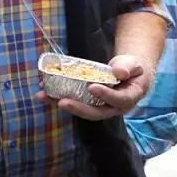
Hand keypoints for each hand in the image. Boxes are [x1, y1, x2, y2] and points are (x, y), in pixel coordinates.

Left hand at [37, 54, 151, 120]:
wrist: (126, 72)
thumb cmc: (131, 68)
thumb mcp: (133, 64)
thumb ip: (127, 66)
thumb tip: (119, 72)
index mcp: (129, 98)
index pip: (119, 99)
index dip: (106, 95)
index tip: (92, 87)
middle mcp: (114, 107)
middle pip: (97, 112)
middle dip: (79, 108)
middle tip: (63, 102)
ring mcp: (100, 106)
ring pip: (82, 109)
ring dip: (63, 103)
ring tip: (45, 96)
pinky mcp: (88, 103)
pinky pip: (74, 102)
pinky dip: (57, 98)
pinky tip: (44, 94)